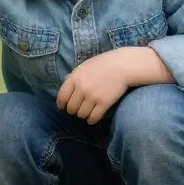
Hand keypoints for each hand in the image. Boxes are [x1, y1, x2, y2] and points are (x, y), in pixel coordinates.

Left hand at [57, 47, 173, 123]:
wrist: (122, 65)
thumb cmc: (102, 64)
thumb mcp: (83, 67)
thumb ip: (73, 76)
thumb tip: (64, 82)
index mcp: (74, 78)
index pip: (62, 97)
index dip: (61, 105)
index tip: (63, 107)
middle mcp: (81, 89)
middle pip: (71, 108)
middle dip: (73, 110)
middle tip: (77, 109)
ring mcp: (92, 96)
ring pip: (81, 114)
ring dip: (83, 115)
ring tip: (86, 113)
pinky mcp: (104, 103)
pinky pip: (93, 117)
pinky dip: (91, 120)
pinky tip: (92, 118)